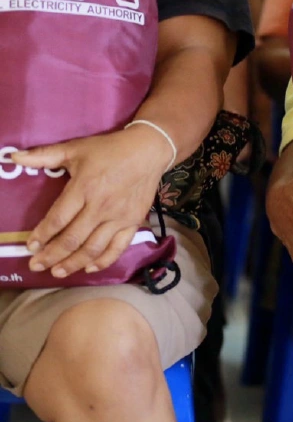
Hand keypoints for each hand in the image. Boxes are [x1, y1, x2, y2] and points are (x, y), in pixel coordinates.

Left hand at [14, 126, 172, 278]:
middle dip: (51, 255)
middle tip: (36, 265)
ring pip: (93, 248)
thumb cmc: (110, 149)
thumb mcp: (76, 148)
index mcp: (84, 187)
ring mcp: (119, 216)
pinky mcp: (134, 222)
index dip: (42, 235)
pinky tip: (89, 268)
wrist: (149, 150)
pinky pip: (118, 247)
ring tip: (57, 272)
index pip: (58, 218)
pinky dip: (103, 261)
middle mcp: (101, 206)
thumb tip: (14, 157)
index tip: (30, 246)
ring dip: (73, 263)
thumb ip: (44, 155)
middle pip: (73, 238)